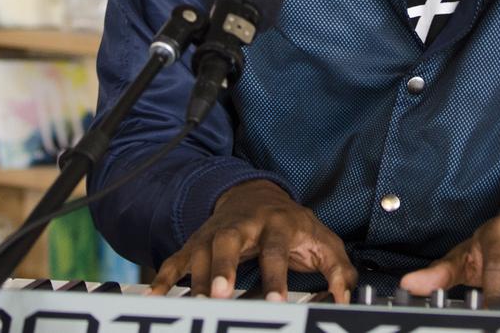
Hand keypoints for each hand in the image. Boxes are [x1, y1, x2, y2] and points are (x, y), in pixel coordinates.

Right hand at [148, 179, 357, 302]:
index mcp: (277, 223)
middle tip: (222, 295)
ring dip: (196, 278)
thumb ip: (337, 268)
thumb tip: (345, 297)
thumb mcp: (321, 239)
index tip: (276, 303)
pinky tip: (154, 297)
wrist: (257, 194)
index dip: (276, 276)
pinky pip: (178, 260)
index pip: (276, 249)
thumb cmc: (292, 225)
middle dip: (224, 268)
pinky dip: (164, 278)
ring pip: (202, 252)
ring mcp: (217, 232)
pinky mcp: (198, 242)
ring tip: (196, 305)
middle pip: (229, 243)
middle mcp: (243, 225)